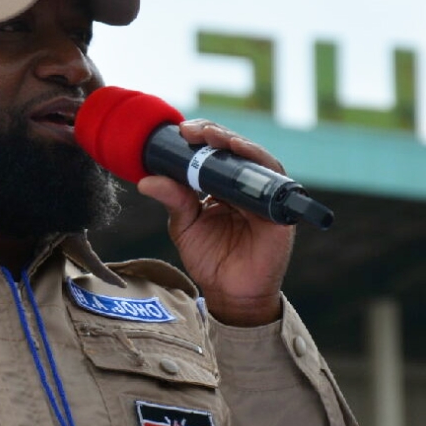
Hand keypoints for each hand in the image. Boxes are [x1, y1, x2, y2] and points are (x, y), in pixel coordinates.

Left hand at [137, 119, 294, 326]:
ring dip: (234, 141)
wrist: (230, 294)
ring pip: (254, 157)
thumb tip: (145, 180)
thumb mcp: (184, 225)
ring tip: (212, 136)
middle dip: (213, 134)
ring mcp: (264, 196)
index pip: (215, 153)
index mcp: (224, 187)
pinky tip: (239, 150)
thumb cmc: (210, 259)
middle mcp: (246, 187)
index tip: (180, 131)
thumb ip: (172, 199)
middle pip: (234, 149)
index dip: (200, 139)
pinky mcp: (279, 208)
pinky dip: (256, 160)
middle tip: (191, 131)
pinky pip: (272, 177)